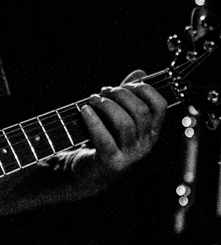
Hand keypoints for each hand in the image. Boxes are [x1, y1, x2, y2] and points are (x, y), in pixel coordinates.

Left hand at [70, 69, 167, 194]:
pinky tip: (84, 110)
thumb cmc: (104, 138)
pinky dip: (93, 121)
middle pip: (141, 112)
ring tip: (92, 99)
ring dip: (106, 105)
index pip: (161, 106)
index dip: (145, 90)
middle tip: (103, 91)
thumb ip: (129, 95)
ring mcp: (131, 156)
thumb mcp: (118, 116)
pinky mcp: (112, 163)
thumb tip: (140, 71)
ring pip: (125, 123)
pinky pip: (104, 138)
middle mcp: (146, 145)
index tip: (128, 84)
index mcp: (152, 132)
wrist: (88, 172)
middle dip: (121, 95)